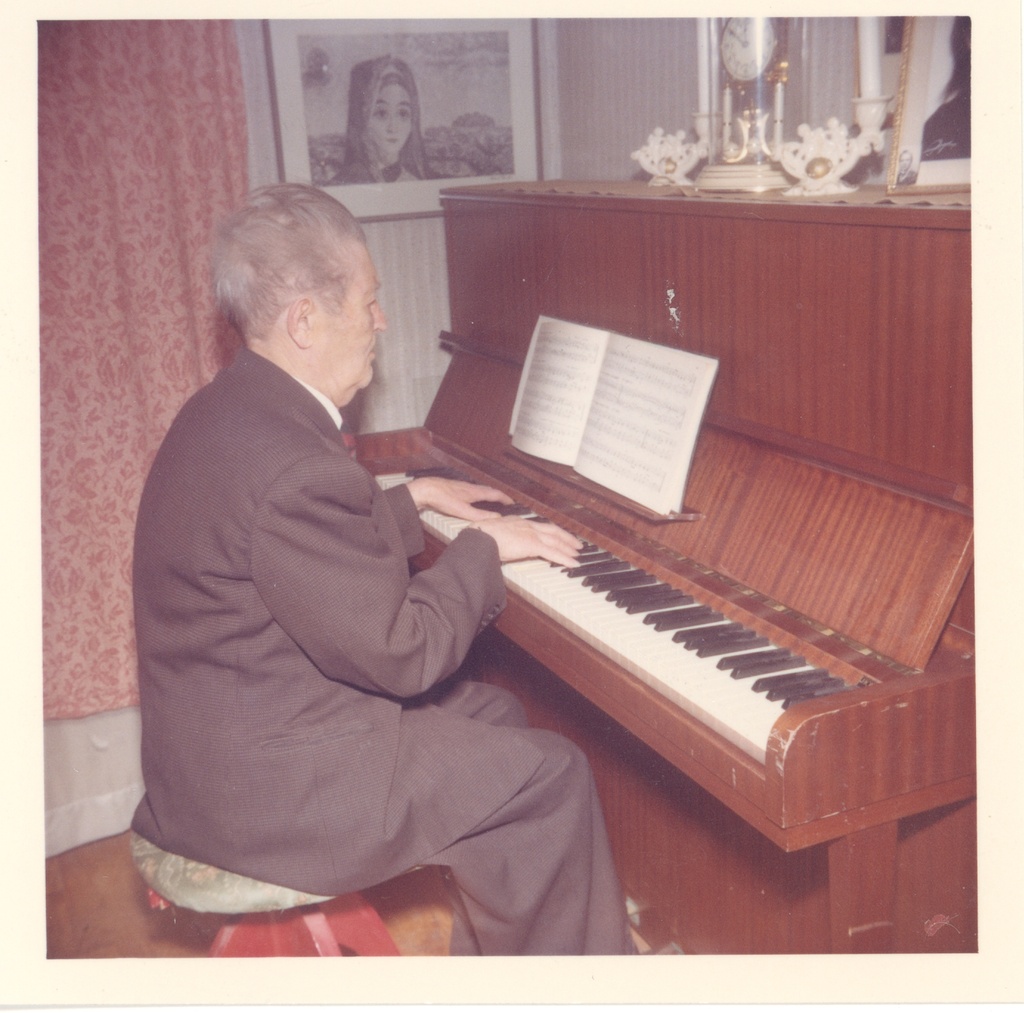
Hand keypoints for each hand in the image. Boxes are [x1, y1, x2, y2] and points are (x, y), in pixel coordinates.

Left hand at [406, 476, 514, 521]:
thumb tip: (497, 518)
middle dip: (498, 496)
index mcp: (474, 492)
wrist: (425, 489)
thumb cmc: (442, 498)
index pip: (495, 494)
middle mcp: (470, 487)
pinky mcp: (454, 488)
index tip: (512, 503)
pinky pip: (471, 491)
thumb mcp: (462, 510)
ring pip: (479, 490)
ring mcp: (462, 486)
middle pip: (488, 490)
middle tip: (504, 502)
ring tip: (491, 501)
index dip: (505, 499)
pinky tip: (471, 499)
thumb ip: (479, 515)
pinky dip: (477, 495)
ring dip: (488, 494)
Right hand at [468, 516, 582, 568]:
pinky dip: (565, 558)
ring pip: (556, 541)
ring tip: (577, 554)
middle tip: (576, 544)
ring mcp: (531, 534)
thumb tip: (503, 548)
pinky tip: (573, 563)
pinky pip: (552, 553)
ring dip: (568, 548)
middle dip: (566, 537)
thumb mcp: (495, 535)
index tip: (559, 536)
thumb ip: (503, 540)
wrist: (479, 536)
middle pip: (552, 530)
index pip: (540, 526)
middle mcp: (527, 525)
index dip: (552, 531)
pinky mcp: (532, 545)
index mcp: (518, 522)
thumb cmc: (481, 537)